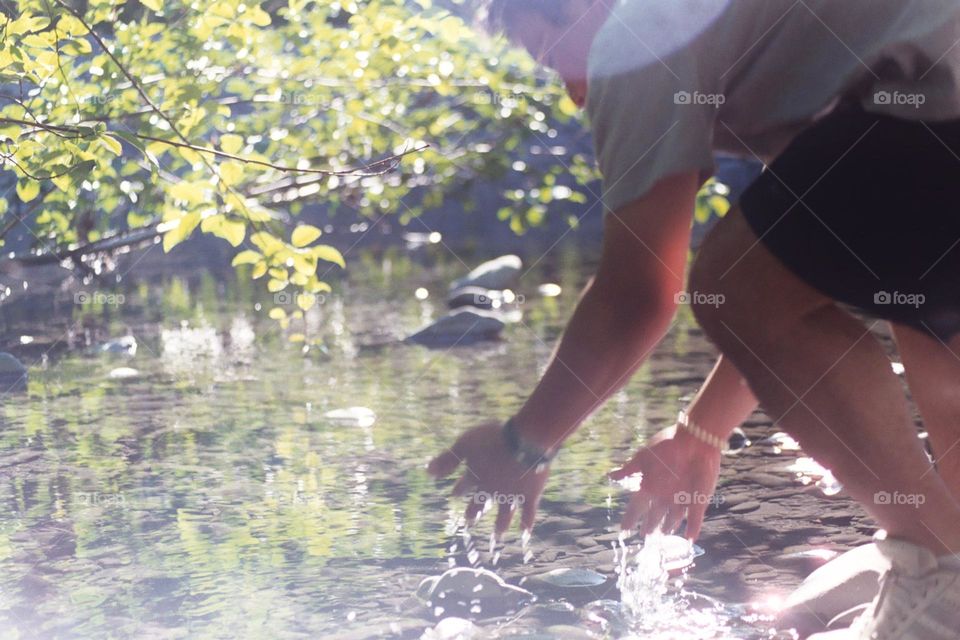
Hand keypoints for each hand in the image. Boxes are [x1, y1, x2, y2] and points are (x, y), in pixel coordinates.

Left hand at [428, 422, 549, 538]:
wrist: (524, 442)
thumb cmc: (493, 439)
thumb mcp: (465, 444)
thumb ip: (447, 460)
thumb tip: (427, 472)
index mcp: (477, 477)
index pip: (464, 486)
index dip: (459, 489)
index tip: (453, 495)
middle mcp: (492, 490)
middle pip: (480, 503)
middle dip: (473, 512)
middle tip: (469, 522)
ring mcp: (512, 495)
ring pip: (504, 514)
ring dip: (500, 525)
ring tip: (498, 536)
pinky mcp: (530, 495)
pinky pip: (528, 513)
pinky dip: (527, 523)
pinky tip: (525, 532)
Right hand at [608, 426, 720, 539]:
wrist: (694, 441)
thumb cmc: (666, 447)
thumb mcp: (643, 458)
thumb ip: (628, 470)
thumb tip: (609, 476)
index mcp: (651, 485)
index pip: (638, 506)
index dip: (631, 517)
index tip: (624, 529)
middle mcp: (665, 494)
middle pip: (656, 514)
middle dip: (650, 525)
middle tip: (645, 536)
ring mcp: (682, 497)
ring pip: (674, 518)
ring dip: (669, 527)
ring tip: (664, 536)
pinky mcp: (698, 499)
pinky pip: (695, 518)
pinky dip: (693, 529)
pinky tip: (690, 539)